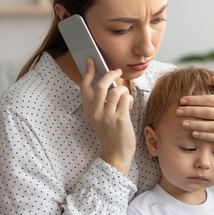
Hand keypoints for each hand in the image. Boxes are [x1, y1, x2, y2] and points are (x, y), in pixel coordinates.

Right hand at [80, 58, 134, 172]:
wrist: (116, 153)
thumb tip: (109, 81)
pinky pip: (125, 99)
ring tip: (124, 97)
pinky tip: (128, 105)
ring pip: (116, 91)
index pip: (85, 87)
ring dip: (123, 90)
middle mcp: (95, 113)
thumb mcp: (101, 117)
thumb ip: (102, 102)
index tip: (91, 61)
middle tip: (117, 71)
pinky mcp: (119, 119)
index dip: (88, 72)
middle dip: (110, 74)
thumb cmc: (111, 132)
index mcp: (88, 111)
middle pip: (101, 85)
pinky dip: (128, 99)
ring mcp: (107, 116)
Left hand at [178, 77, 213, 154]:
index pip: (210, 100)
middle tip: (178, 111)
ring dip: (195, 124)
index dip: (195, 100)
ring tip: (183, 122)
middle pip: (208, 112)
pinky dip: (204, 135)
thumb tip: (211, 79)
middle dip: (191, 111)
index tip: (182, 100)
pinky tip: (194, 133)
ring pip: (211, 126)